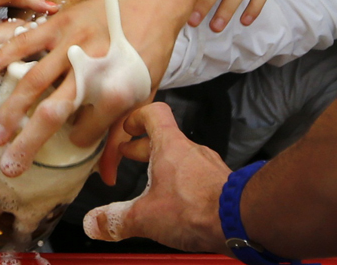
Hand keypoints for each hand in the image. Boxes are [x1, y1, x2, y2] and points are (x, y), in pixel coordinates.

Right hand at [0, 0, 174, 180]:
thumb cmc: (150, 49)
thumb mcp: (145, 95)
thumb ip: (121, 135)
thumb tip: (106, 177)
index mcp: (118, 90)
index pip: (87, 130)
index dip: (76, 141)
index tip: (70, 141)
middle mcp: (92, 69)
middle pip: (53, 112)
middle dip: (28, 142)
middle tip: (8, 165)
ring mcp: (72, 44)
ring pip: (34, 81)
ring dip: (11, 110)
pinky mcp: (59, 23)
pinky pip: (25, 43)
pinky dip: (2, 58)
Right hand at [83, 103, 228, 252]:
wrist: (244, 222)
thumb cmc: (196, 209)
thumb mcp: (146, 217)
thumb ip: (116, 220)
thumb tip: (92, 223)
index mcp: (170, 146)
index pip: (153, 113)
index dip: (137, 117)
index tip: (126, 129)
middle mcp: (191, 151)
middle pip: (164, 138)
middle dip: (143, 148)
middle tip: (128, 157)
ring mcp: (210, 167)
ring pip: (182, 159)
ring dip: (164, 167)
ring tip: (152, 185)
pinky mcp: (223, 184)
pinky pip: (198, 176)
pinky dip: (184, 184)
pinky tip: (178, 203)